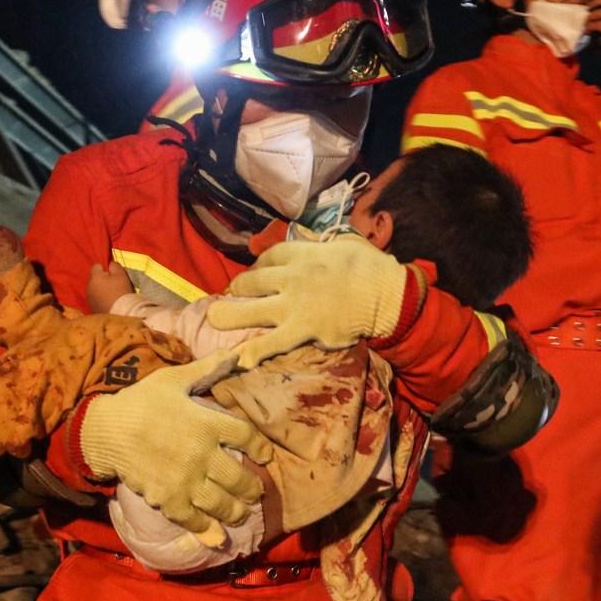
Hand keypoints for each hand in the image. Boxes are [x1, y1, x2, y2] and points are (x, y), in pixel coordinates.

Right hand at [75, 352, 271, 542]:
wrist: (106, 431)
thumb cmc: (141, 401)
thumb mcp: (174, 379)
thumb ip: (208, 368)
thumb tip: (239, 353)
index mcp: (207, 422)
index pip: (247, 437)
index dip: (261, 448)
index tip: (265, 455)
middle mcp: (202, 454)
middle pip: (240, 477)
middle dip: (252, 488)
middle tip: (254, 492)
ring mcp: (186, 480)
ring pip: (223, 503)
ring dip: (236, 511)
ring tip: (241, 512)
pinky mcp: (168, 499)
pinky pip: (194, 520)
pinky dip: (208, 530)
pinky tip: (216, 534)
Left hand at [86, 262, 132, 313]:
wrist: (120, 314)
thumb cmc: (121, 292)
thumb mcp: (121, 275)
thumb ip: (114, 266)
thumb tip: (110, 265)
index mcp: (94, 277)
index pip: (96, 266)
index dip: (105, 268)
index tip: (113, 274)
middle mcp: (88, 287)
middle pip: (95, 279)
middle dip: (102, 280)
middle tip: (114, 286)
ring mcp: (89, 299)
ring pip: (95, 290)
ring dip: (101, 291)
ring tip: (112, 297)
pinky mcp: (92, 309)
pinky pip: (96, 301)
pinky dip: (101, 301)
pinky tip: (110, 304)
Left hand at [206, 235, 405, 367]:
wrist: (387, 296)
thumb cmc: (372, 268)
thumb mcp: (345, 243)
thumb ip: (324, 244)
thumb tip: (315, 242)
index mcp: (304, 254)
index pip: (270, 256)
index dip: (257, 265)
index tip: (253, 272)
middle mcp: (292, 278)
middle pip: (253, 281)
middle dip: (238, 288)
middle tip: (229, 296)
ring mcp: (294, 306)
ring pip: (252, 310)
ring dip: (229, 314)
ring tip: (212, 318)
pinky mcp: (303, 330)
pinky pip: (273, 342)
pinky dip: (255, 351)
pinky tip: (239, 358)